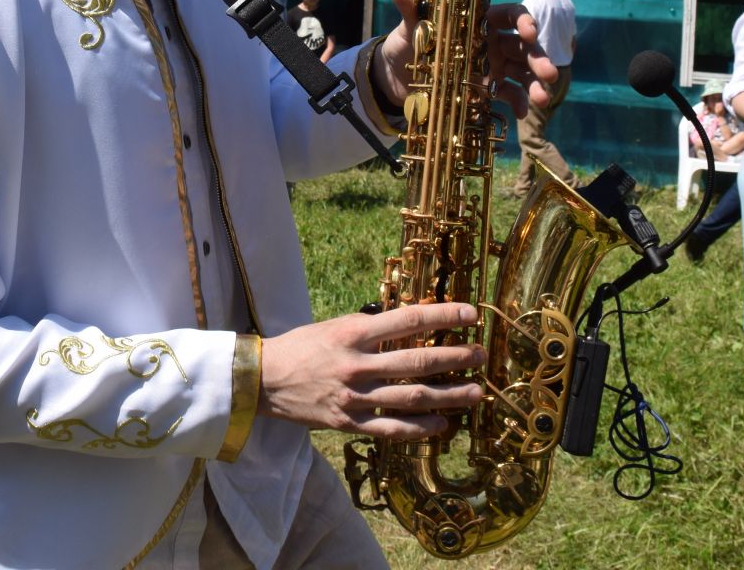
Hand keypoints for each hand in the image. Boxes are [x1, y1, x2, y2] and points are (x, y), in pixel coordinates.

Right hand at [259, 303, 485, 438]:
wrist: (262, 380)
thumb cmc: (300, 347)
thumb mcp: (333, 326)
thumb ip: (369, 327)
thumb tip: (410, 323)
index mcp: (352, 334)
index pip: (408, 320)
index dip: (443, 316)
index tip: (470, 314)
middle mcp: (356, 364)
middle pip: (417, 361)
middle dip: (455, 358)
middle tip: (480, 355)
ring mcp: (354, 397)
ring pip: (412, 397)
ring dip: (448, 395)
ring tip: (475, 392)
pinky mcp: (349, 422)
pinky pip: (392, 427)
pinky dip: (420, 427)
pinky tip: (442, 424)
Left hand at [372, 0, 554, 117]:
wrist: (398, 76)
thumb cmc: (408, 42)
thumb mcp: (410, 26)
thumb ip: (410, 7)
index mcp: (480, 21)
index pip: (510, 15)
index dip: (524, 21)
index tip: (530, 32)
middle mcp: (493, 42)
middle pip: (523, 47)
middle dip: (538, 58)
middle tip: (550, 74)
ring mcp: (493, 67)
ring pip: (522, 72)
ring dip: (535, 83)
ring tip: (543, 99)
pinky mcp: (487, 90)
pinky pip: (509, 94)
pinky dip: (518, 102)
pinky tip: (523, 113)